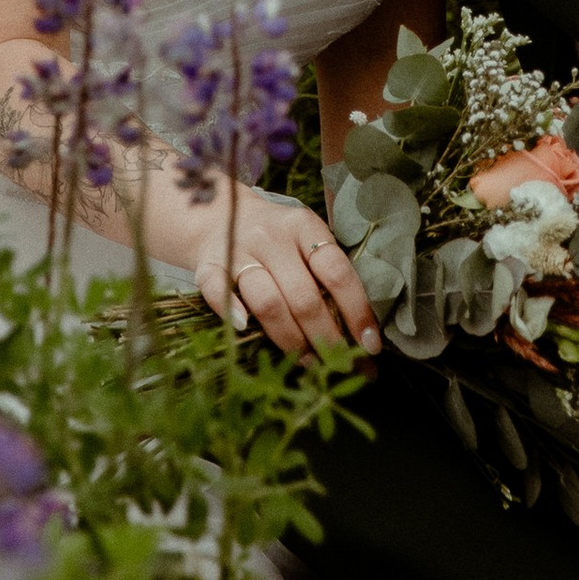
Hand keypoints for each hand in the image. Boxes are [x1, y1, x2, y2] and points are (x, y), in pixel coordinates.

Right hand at [194, 185, 383, 361]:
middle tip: (341, 366)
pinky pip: (216, 292)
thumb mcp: (307, 240)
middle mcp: (272, 238)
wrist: (220, 213)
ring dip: (290, 339)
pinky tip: (245, 330)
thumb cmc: (278, 238)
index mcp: (304, 227)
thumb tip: (366, 332)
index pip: (336, 271)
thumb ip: (329, 274)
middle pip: (303, 296)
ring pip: (267, 302)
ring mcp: (238, 251)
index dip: (356, 310)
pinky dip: (231, 312)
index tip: (370, 344)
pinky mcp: (208, 265)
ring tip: (308, 364)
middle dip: (327, 338)